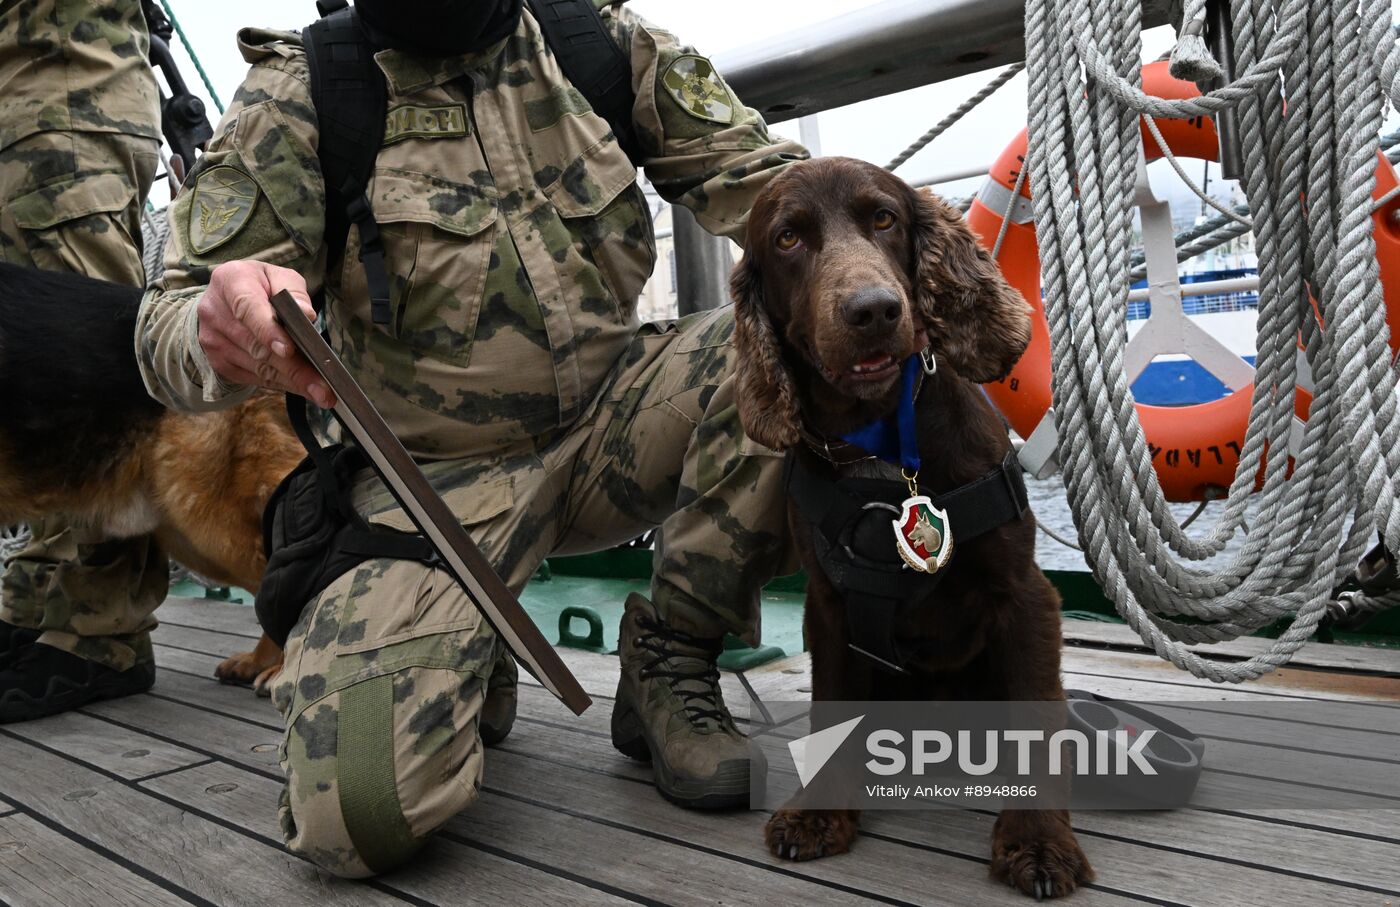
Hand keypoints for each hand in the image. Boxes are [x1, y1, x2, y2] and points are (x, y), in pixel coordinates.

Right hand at [196, 260, 335, 407]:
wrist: (225, 297)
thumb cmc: (260, 285)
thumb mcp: (278, 276)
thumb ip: (293, 291)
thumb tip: (305, 314)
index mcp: (230, 282)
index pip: (248, 309)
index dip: (268, 332)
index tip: (289, 350)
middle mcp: (215, 313)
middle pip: (257, 346)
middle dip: (293, 368)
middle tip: (323, 387)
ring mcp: (213, 341)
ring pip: (258, 367)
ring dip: (291, 382)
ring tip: (321, 392)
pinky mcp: (219, 362)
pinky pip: (254, 378)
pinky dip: (281, 383)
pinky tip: (302, 387)